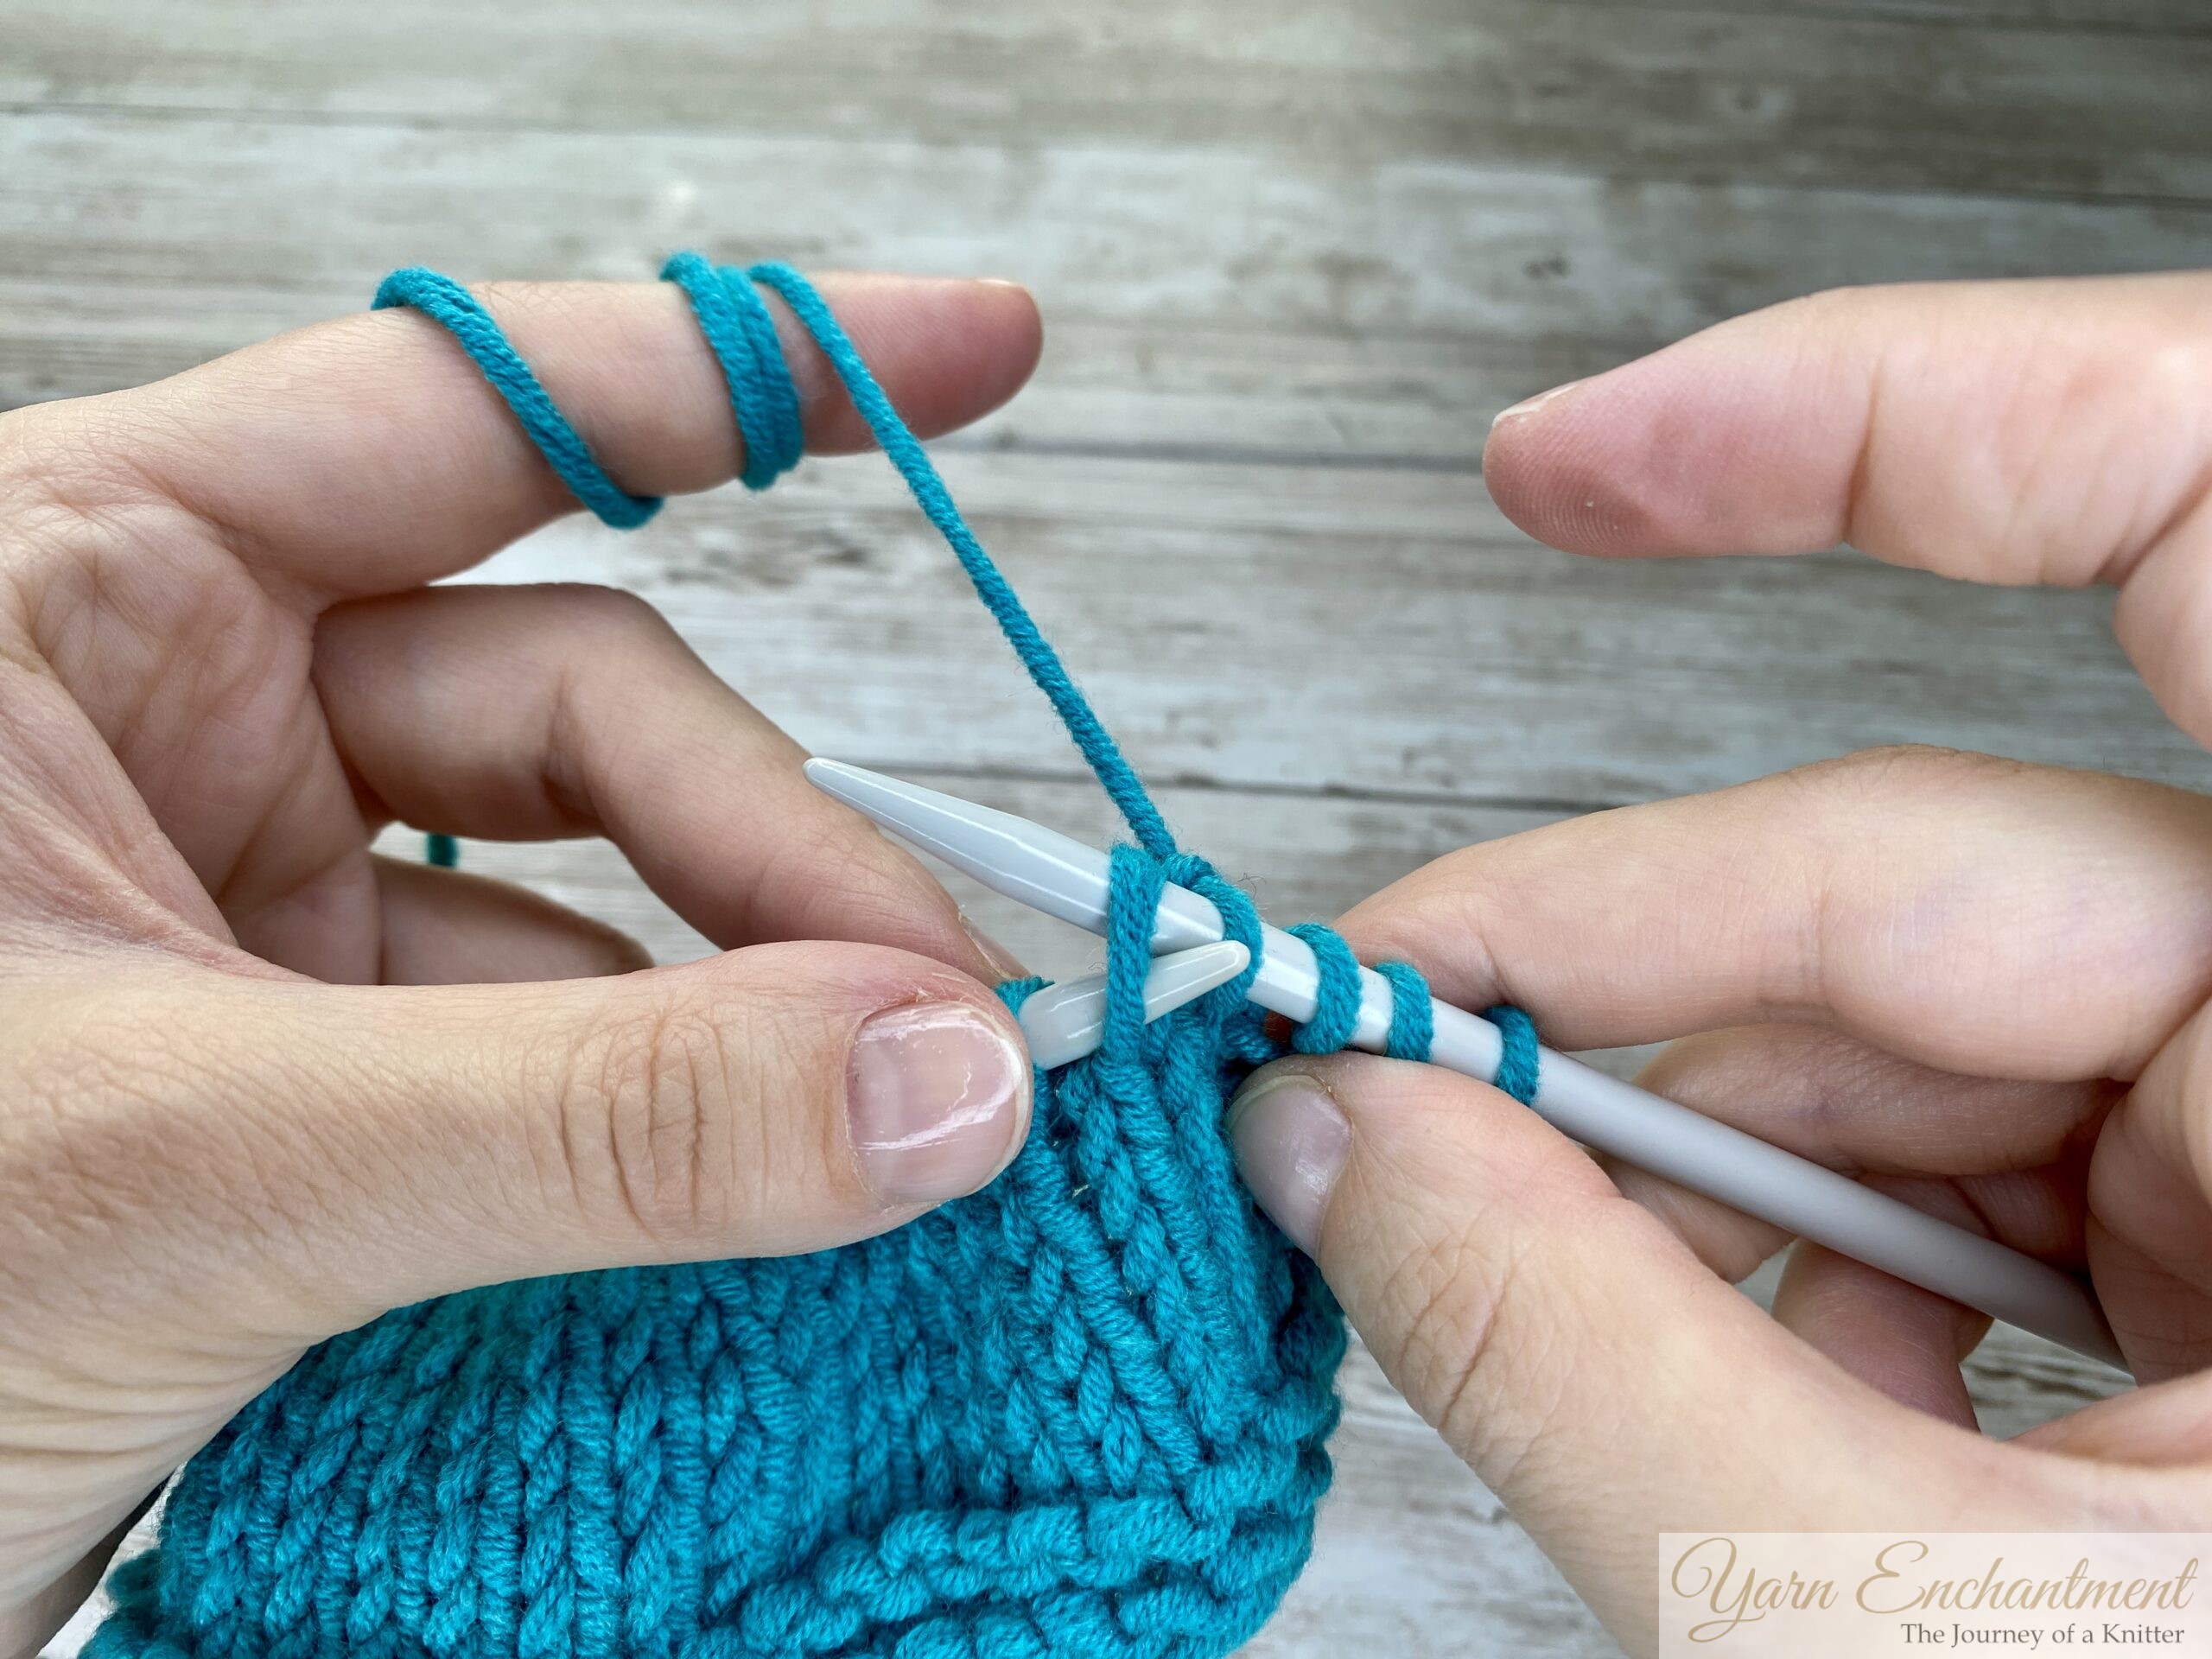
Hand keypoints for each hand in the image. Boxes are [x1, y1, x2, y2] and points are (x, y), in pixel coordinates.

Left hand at [0, 271, 1043, 1644]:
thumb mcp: (189, 1159)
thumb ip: (587, 1107)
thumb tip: (941, 1078)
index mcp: (70, 597)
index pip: (464, 409)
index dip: (742, 373)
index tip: (990, 352)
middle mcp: (163, 723)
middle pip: (578, 705)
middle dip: (778, 858)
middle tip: (953, 1024)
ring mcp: (231, 911)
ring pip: (579, 898)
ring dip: (748, 1009)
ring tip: (897, 1126)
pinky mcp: (285, 1085)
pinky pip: (542, 1059)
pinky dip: (665, 1129)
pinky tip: (770, 1194)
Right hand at [1226, 273, 2211, 1652]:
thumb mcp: (1902, 1641)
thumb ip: (1572, 1358)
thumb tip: (1325, 1132)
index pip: (2202, 521)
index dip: (1872, 426)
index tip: (1565, 463)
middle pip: (1926, 880)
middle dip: (1597, 990)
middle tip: (1337, 1071)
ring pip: (1918, 1043)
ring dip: (1675, 1166)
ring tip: (1497, 1284)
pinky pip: (1963, 1165)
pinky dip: (1789, 1256)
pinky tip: (1702, 1371)